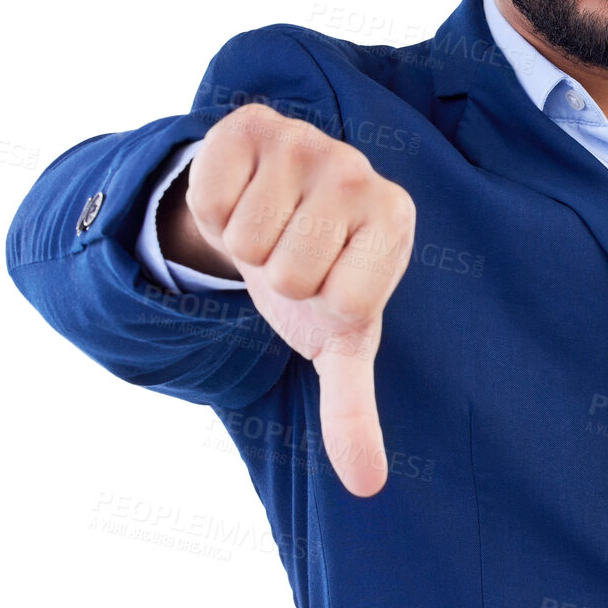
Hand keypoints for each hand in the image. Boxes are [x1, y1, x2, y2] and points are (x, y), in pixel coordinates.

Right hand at [184, 103, 413, 495]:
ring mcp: (309, 140)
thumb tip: (367, 486)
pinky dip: (211, 208)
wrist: (271, 208)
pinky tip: (240, 195)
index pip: (344, 304)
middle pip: (291, 272)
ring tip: (267, 226)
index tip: (326, 286)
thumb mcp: (337, 341)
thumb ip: (352, 409)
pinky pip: (211, 193)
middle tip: (289, 254)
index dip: (319, 308)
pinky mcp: (253, 121)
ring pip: (248, 237)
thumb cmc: (317, 278)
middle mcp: (361, 171)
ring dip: (243, 244)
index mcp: (395, 221)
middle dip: (277, 278)